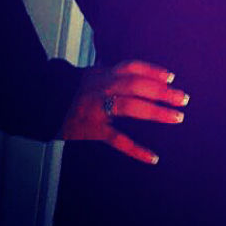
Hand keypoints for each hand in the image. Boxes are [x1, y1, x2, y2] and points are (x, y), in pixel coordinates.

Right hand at [60, 60, 189, 164]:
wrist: (42, 105)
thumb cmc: (70, 92)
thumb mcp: (89, 76)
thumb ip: (110, 73)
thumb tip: (135, 72)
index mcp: (103, 74)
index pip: (132, 68)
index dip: (153, 72)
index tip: (171, 77)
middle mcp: (102, 88)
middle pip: (137, 86)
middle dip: (162, 92)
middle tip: (183, 98)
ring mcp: (97, 109)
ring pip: (131, 107)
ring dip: (157, 112)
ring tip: (177, 117)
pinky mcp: (93, 130)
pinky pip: (118, 140)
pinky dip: (137, 150)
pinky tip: (153, 157)